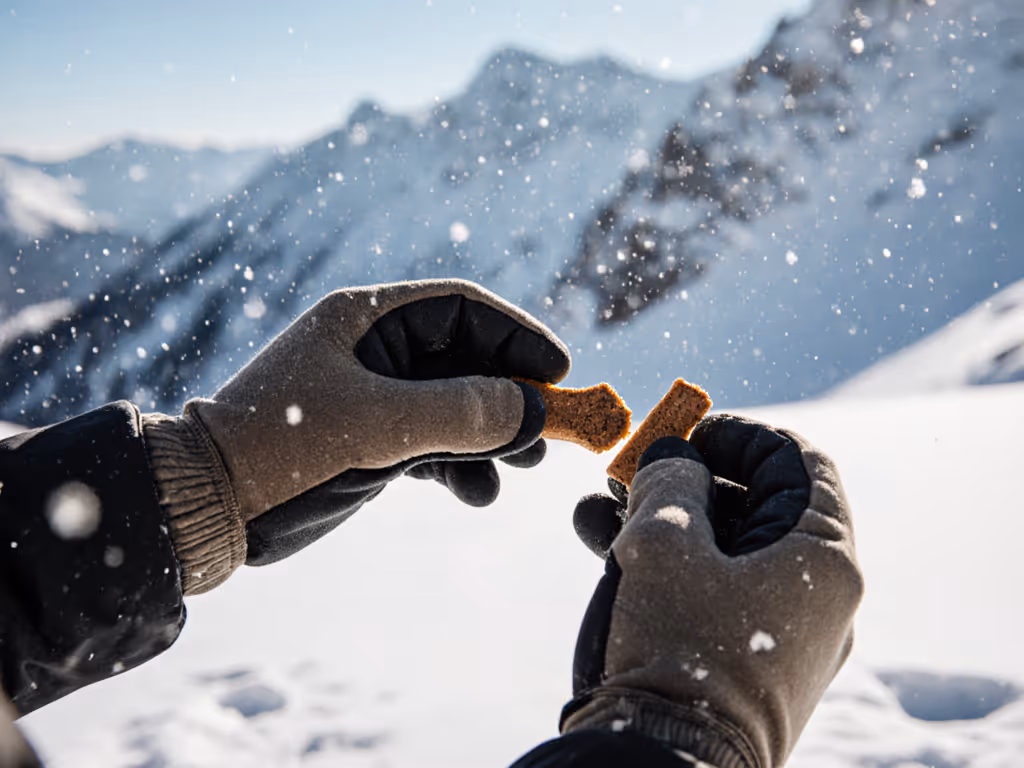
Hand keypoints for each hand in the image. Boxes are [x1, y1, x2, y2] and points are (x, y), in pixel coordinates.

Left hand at [144, 279, 568, 590]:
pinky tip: (477, 493)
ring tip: (519, 469)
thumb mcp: (376, 427)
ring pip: (454, 406)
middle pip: (466, 359)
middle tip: (547, 434)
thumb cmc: (283, 451)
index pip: (461, 309)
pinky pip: (433, 444)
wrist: (209, 506)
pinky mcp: (371, 440)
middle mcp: (374, 350)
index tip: (559, 372)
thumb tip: (532, 411)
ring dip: (491, 436)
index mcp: (366, 319)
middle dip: (510, 395)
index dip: (515, 336)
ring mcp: (374, 397)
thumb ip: (459, 414)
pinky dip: (460, 466)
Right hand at [564, 415, 862, 767]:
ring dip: (663, 518)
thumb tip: (672, 459)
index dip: (741, 435)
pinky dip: (666, 561)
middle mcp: (815, 597)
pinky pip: (710, 590)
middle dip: (688, 477)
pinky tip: (600, 540)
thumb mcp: (663, 543)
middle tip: (633, 466)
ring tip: (598, 503)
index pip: (801, 463)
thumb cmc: (678, 650)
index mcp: (822, 561)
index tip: (686, 431)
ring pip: (723, 548)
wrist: (664, 765)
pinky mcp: (741, 660)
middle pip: (756, 506)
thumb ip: (669, 482)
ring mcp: (779, 633)